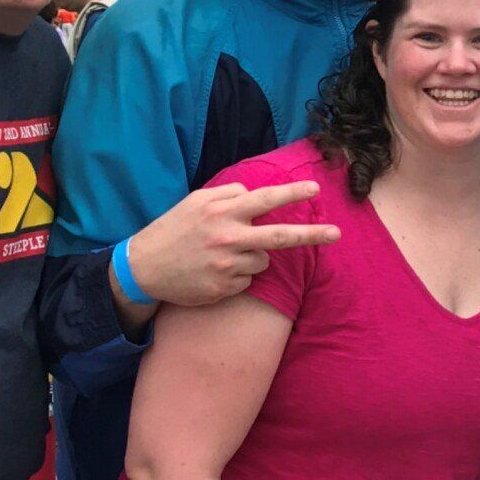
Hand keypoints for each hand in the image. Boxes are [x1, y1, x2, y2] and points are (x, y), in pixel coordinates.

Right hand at [126, 180, 340, 310]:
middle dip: (313, 234)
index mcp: (221, 212)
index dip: (292, 194)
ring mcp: (227, 266)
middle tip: (337, 233)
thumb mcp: (195, 201)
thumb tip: (255, 194)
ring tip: (223, 254)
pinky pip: (248, 280)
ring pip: (263, 261)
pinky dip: (238, 275)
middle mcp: (228, 238)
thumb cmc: (174, 230)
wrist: (143, 268)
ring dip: (253, 256)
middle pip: (280, 236)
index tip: (315, 190)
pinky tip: (215, 271)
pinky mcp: (223, 288)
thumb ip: (228, 195)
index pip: (265, 200)